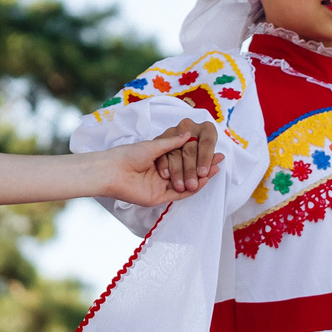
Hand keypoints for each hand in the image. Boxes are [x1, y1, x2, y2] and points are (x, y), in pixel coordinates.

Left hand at [102, 125, 221, 207]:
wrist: (112, 171)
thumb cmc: (128, 155)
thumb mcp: (153, 146)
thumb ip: (171, 143)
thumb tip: (189, 134)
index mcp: (158, 160)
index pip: (183, 158)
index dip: (197, 154)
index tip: (213, 148)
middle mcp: (161, 174)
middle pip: (186, 171)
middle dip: (203, 166)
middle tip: (219, 159)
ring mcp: (160, 186)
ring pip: (185, 183)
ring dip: (201, 177)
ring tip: (216, 168)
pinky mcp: (159, 197)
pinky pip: (179, 195)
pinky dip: (192, 188)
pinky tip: (204, 180)